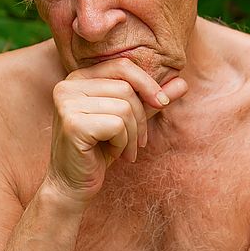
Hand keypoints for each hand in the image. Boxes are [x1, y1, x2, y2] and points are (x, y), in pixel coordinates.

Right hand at [47, 58, 187, 205]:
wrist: (72, 184)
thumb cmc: (99, 150)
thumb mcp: (128, 120)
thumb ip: (150, 100)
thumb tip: (183, 83)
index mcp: (78, 77)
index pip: (122, 65)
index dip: (147, 83)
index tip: (162, 103)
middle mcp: (68, 85)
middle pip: (126, 88)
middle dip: (141, 118)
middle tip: (138, 142)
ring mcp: (66, 103)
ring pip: (124, 107)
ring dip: (132, 134)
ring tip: (124, 149)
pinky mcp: (73, 124)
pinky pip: (117, 125)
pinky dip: (123, 143)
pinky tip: (112, 154)